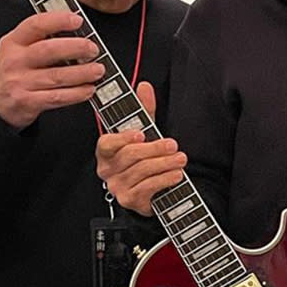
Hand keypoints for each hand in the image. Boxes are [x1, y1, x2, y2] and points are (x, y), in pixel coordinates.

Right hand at [0, 11, 103, 128]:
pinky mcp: (26, 102)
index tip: (78, 20)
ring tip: (98, 70)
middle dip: (75, 48)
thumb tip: (78, 32)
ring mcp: (19, 83)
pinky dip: (76, 93)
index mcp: (13, 42)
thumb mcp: (18, 49)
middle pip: (48, 50)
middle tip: (93, 49)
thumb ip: (41, 39)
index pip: (35, 25)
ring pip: (56, 76)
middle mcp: (14, 61)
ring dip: (82, 73)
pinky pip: (57, 97)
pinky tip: (88, 89)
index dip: (58, 20)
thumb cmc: (14, 71)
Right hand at [96, 82, 186, 215]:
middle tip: (172, 145)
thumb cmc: (142, 158)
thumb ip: (144, 111)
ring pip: (141, 172)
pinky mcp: (129, 200)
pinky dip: (164, 180)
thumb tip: (144, 87)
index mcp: (106, 150)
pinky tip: (176, 174)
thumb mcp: (143, 132)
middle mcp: (107, 169)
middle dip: (154, 149)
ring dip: (164, 164)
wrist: (149, 190)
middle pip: (130, 156)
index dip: (123, 138)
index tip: (140, 133)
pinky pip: (147, 188)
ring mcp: (117, 186)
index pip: (108, 143)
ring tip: (180, 159)